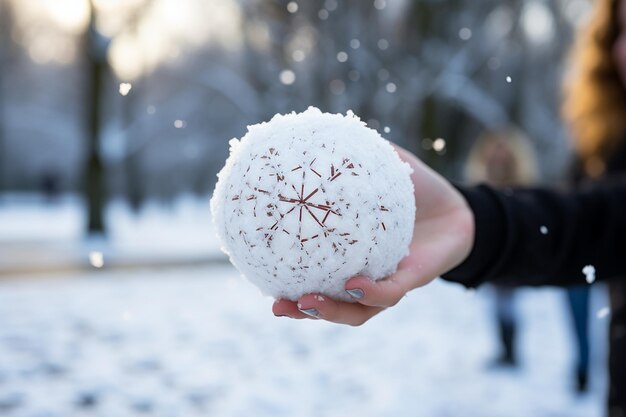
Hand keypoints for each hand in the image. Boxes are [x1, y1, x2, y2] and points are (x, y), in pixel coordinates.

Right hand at [272, 144, 474, 324]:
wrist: (460, 207)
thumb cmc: (416, 191)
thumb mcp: (384, 169)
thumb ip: (355, 156)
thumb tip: (320, 131)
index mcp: (352, 257)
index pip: (316, 276)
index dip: (291, 283)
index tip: (263, 280)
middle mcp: (367, 276)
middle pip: (331, 303)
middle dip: (303, 310)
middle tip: (276, 304)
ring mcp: (389, 281)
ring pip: (358, 310)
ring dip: (330, 312)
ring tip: (304, 303)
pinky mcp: (414, 279)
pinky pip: (390, 292)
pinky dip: (371, 292)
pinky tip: (353, 283)